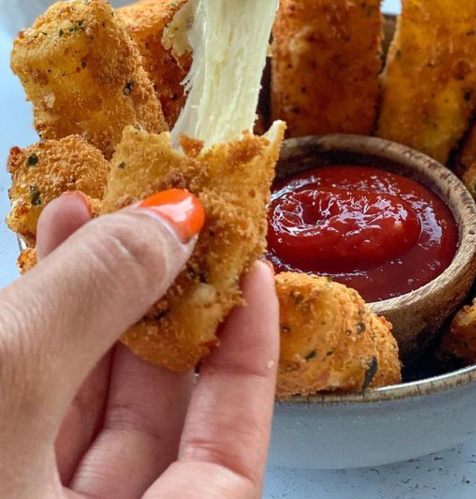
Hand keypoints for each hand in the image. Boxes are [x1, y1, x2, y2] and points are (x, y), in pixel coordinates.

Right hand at [0, 191, 278, 497]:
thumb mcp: (7, 388)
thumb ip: (90, 303)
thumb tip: (174, 223)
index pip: (231, 459)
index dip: (249, 358)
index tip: (251, 272)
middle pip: (153, 419)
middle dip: (150, 307)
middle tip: (157, 223)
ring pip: (82, 406)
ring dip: (86, 303)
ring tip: (86, 215)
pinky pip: (31, 407)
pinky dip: (38, 331)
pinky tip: (43, 259)